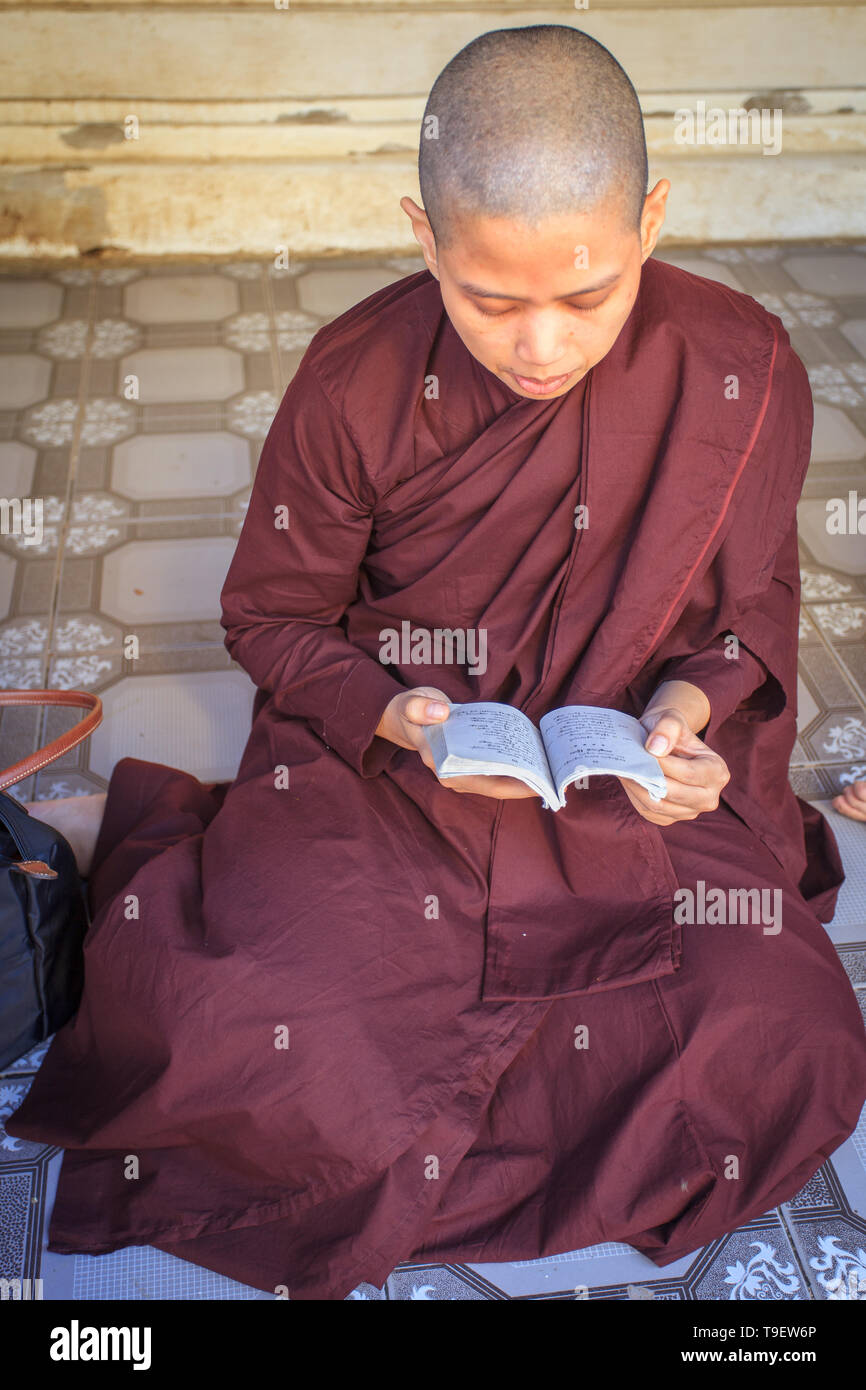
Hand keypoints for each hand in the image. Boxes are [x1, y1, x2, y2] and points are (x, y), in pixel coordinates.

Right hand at [375, 687, 539, 799]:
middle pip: (498, 786)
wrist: (404, 716)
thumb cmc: (409, 711)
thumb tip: (441, 713)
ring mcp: (464, 771)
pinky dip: (515, 765)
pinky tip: (534, 757)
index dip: (514, 787)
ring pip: (500, 780)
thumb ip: (420, 707)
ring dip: (524, 776)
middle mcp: (456, 775)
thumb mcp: (410, 704)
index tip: (541, 784)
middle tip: (555, 776)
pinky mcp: (470, 762)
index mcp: (444, 766)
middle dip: (527, 783)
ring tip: (550, 768)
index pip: (486, 783)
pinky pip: (497, 769)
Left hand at [619, 703, 730, 825]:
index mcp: (717, 771)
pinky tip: (629, 781)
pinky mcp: (671, 818)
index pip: (688, 773)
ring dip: (638, 788)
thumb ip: (667, 729)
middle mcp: (709, 796)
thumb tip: (656, 749)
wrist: (665, 742)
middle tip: (629, 764)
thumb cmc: (670, 731)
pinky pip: (649, 812)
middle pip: (674, 794)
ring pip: (658, 806)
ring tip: (625, 770)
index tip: (644, 752)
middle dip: (649, 778)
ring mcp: (691, 811)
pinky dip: (636, 797)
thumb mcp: (671, 719)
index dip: (664, 765)